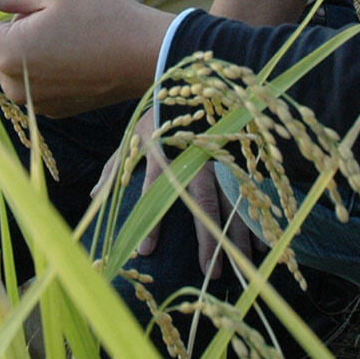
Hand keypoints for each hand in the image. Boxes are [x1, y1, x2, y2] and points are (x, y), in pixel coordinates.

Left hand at [0, 0, 174, 116]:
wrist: (150, 55)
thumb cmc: (105, 14)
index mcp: (9, 54)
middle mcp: (15, 85)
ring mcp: (34, 101)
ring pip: (6, 59)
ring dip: (8, 31)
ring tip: (32, 5)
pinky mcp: (54, 107)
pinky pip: (27, 74)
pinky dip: (28, 50)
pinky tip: (49, 30)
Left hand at [92, 112, 253, 280]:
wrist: (191, 85)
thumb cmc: (157, 118)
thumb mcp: (131, 140)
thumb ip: (113, 170)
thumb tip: (93, 198)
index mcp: (165, 153)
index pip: (157, 192)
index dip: (151, 223)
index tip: (147, 251)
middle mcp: (196, 159)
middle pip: (206, 204)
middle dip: (210, 240)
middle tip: (212, 273)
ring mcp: (221, 158)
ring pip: (235, 200)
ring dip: (241, 233)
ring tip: (247, 262)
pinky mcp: (239, 157)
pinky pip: (251, 190)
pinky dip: (259, 215)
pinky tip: (266, 238)